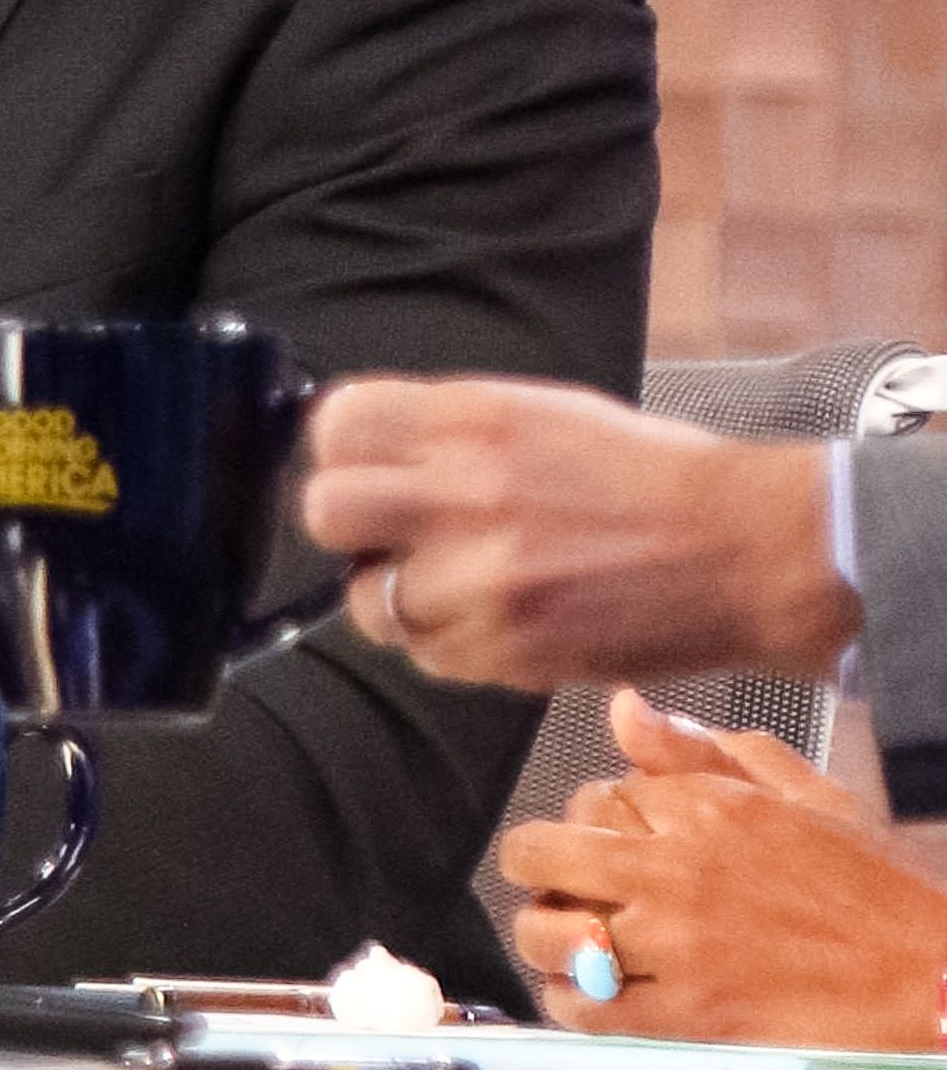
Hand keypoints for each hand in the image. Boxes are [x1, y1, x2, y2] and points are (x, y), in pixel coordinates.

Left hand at [301, 376, 858, 690]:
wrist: (745, 549)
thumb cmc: (651, 478)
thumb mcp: (544, 414)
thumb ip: (450, 431)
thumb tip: (372, 451)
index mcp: (476, 420)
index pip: (338, 425)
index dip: (341, 450)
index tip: (361, 466)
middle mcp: (466, 494)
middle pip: (325, 512)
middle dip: (351, 528)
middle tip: (391, 535)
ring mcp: (480, 579)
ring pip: (368, 601)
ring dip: (398, 597)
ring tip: (458, 584)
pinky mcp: (504, 648)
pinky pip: (427, 655)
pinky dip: (448, 643)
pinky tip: (499, 618)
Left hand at [501, 716, 946, 1049]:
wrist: (940, 977)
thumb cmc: (884, 887)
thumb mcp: (809, 796)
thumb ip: (707, 753)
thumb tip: (623, 708)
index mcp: (709, 806)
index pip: (593, 794)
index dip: (592, 817)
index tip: (612, 838)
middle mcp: (678, 868)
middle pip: (541, 853)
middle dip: (535, 865)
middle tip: (559, 884)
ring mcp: (678, 946)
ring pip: (550, 933)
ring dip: (545, 936)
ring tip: (570, 941)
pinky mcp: (691, 1016)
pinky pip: (588, 1009)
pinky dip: (572, 1003)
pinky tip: (591, 995)